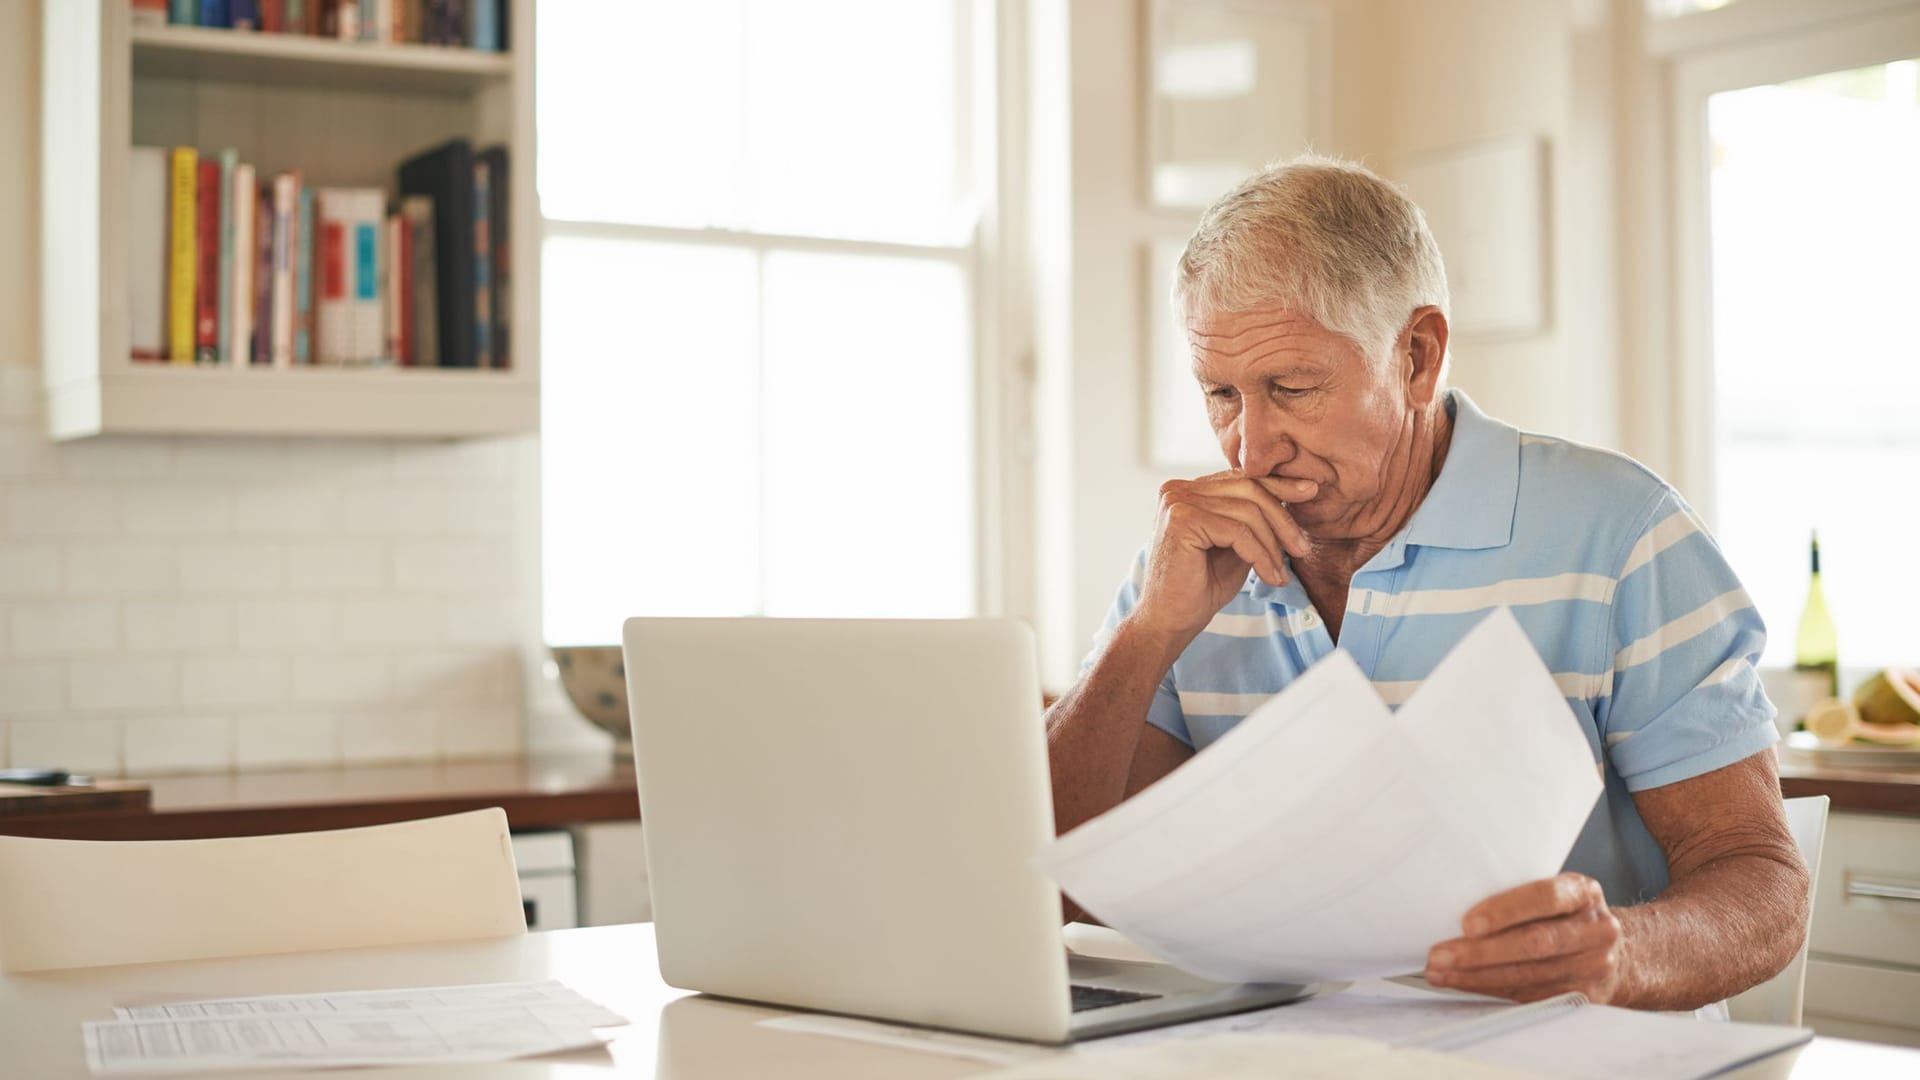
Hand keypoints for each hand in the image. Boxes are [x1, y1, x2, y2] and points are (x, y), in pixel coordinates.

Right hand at [1130, 472, 1318, 638]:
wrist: (1169, 622)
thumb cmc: (1200, 588)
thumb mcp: (1236, 546)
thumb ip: (1254, 520)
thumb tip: (1294, 494)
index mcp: (1188, 490)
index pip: (1241, 478)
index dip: (1278, 485)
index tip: (1310, 491)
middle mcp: (1178, 489)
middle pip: (1248, 488)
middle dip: (1282, 518)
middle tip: (1302, 548)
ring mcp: (1177, 502)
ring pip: (1247, 511)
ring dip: (1273, 544)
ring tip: (1282, 573)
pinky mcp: (1182, 520)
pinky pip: (1238, 532)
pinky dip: (1260, 556)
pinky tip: (1270, 577)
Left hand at [1424, 873, 1625, 1003]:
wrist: (1618, 952)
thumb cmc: (1568, 914)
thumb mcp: (1557, 891)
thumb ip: (1521, 892)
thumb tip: (1453, 898)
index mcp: (1585, 893)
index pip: (1546, 897)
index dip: (1505, 910)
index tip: (1467, 923)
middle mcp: (1596, 930)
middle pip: (1535, 943)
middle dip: (1480, 952)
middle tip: (1439, 955)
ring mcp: (1593, 967)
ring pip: (1528, 976)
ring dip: (1477, 977)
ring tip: (1440, 972)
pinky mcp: (1583, 998)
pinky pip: (1529, 997)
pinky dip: (1491, 990)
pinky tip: (1463, 984)